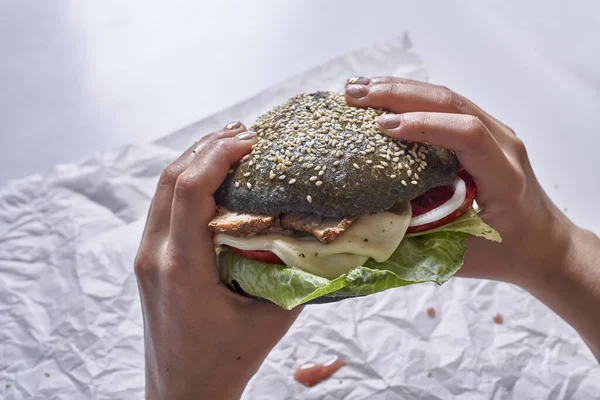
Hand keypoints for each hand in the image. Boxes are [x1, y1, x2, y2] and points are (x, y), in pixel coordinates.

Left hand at [135, 122, 300, 399]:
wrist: (183, 393)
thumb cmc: (224, 361)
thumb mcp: (272, 318)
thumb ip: (297, 275)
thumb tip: (324, 238)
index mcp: (181, 268)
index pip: (189, 191)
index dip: (218, 156)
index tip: (250, 139)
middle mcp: (156, 255)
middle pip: (170, 179)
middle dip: (208, 147)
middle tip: (246, 133)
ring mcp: (148, 256)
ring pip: (162, 189)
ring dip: (195, 161)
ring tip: (231, 145)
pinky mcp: (151, 260)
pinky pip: (164, 207)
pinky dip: (187, 183)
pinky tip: (214, 178)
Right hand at [344, 76, 570, 285]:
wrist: (545, 244)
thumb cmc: (506, 253)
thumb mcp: (461, 256)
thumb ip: (417, 241)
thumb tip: (365, 224)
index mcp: (504, 176)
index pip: (467, 135)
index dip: (424, 125)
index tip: (382, 127)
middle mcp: (504, 146)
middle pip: (452, 103)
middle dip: (399, 95)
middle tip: (354, 94)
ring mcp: (497, 133)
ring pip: (448, 97)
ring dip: (401, 89)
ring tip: (358, 88)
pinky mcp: (486, 132)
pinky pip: (448, 105)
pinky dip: (413, 97)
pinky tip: (384, 96)